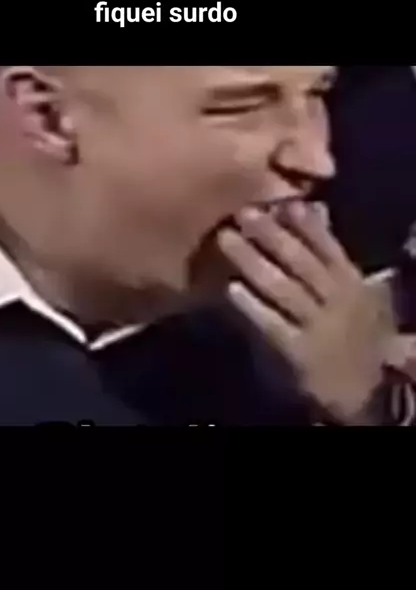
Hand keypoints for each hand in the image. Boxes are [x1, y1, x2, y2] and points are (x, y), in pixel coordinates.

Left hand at [218, 202, 395, 422]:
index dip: (303, 223)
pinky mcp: (300, 352)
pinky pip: (273, 324)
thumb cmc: (353, 330)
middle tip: (242, 212)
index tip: (279, 200)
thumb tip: (314, 209)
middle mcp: (336, 299)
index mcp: (351, 281)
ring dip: (254, 261)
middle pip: (301, 262)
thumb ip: (331, 251)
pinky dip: (253, 306)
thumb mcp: (355, 290)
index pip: (326, 245)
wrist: (364, 388)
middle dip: (271, 234)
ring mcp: (318, 325)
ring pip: (284, 288)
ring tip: (226, 239)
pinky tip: (231, 289)